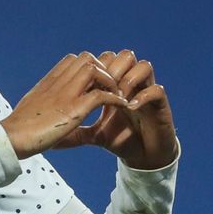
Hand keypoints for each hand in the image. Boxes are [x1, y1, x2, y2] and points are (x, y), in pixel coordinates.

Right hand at [0, 52, 128, 159]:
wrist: (11, 137)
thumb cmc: (19, 129)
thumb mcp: (33, 111)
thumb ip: (45, 105)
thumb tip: (48, 112)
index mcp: (49, 82)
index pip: (72, 60)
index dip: (90, 67)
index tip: (97, 83)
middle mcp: (58, 83)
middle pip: (86, 58)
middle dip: (104, 69)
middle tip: (110, 88)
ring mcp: (66, 95)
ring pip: (94, 69)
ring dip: (111, 81)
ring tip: (117, 95)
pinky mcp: (73, 110)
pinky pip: (101, 95)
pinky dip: (116, 99)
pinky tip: (122, 107)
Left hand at [55, 50, 177, 169]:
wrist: (144, 157)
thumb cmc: (119, 140)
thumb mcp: (92, 135)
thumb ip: (75, 130)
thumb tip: (51, 135)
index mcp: (114, 86)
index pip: (106, 59)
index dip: (96, 66)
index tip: (85, 84)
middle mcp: (132, 84)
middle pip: (124, 56)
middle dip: (111, 68)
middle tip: (101, 87)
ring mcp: (147, 92)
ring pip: (143, 66)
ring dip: (128, 79)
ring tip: (117, 97)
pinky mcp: (161, 105)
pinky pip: (158, 90)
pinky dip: (143, 96)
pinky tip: (129, 108)